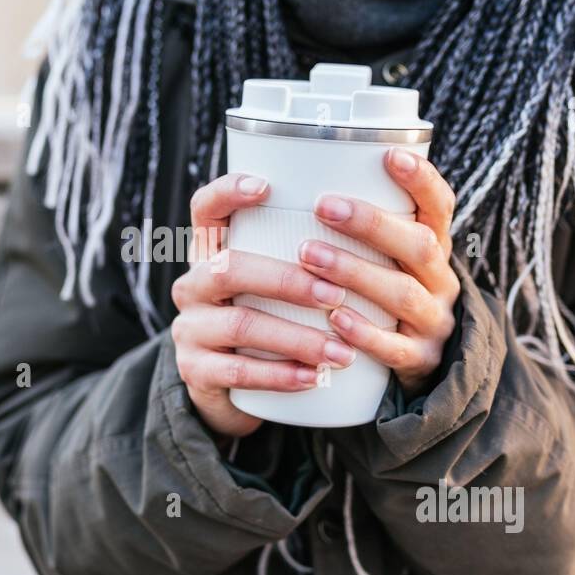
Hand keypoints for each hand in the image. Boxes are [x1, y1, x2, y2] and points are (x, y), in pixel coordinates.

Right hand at [170, 173, 357, 438]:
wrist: (230, 387)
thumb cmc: (269, 317)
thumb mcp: (274, 281)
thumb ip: (305, 251)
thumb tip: (383, 211)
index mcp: (211, 252)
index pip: (205, 210)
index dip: (228, 193)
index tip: (266, 187)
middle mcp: (193, 284)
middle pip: (229, 268)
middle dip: (287, 280)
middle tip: (337, 296)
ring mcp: (190, 329)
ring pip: (239, 324)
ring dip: (297, 338)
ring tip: (342, 351)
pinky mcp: (195, 371)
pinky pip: (236, 372)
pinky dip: (280, 375)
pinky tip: (313, 378)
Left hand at [298, 146, 460, 396]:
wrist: (421, 364)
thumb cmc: (382, 295)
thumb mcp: (386, 259)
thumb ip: (360, 230)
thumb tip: (291, 178)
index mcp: (432, 247)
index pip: (439, 206)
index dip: (421, 180)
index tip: (391, 154)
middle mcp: (440, 280)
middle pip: (420, 246)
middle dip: (371, 225)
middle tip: (323, 206)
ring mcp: (432, 322)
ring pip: (402, 294)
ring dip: (355, 272)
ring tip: (309, 255)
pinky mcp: (419, 360)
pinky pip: (395, 348)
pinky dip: (364, 333)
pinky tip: (334, 318)